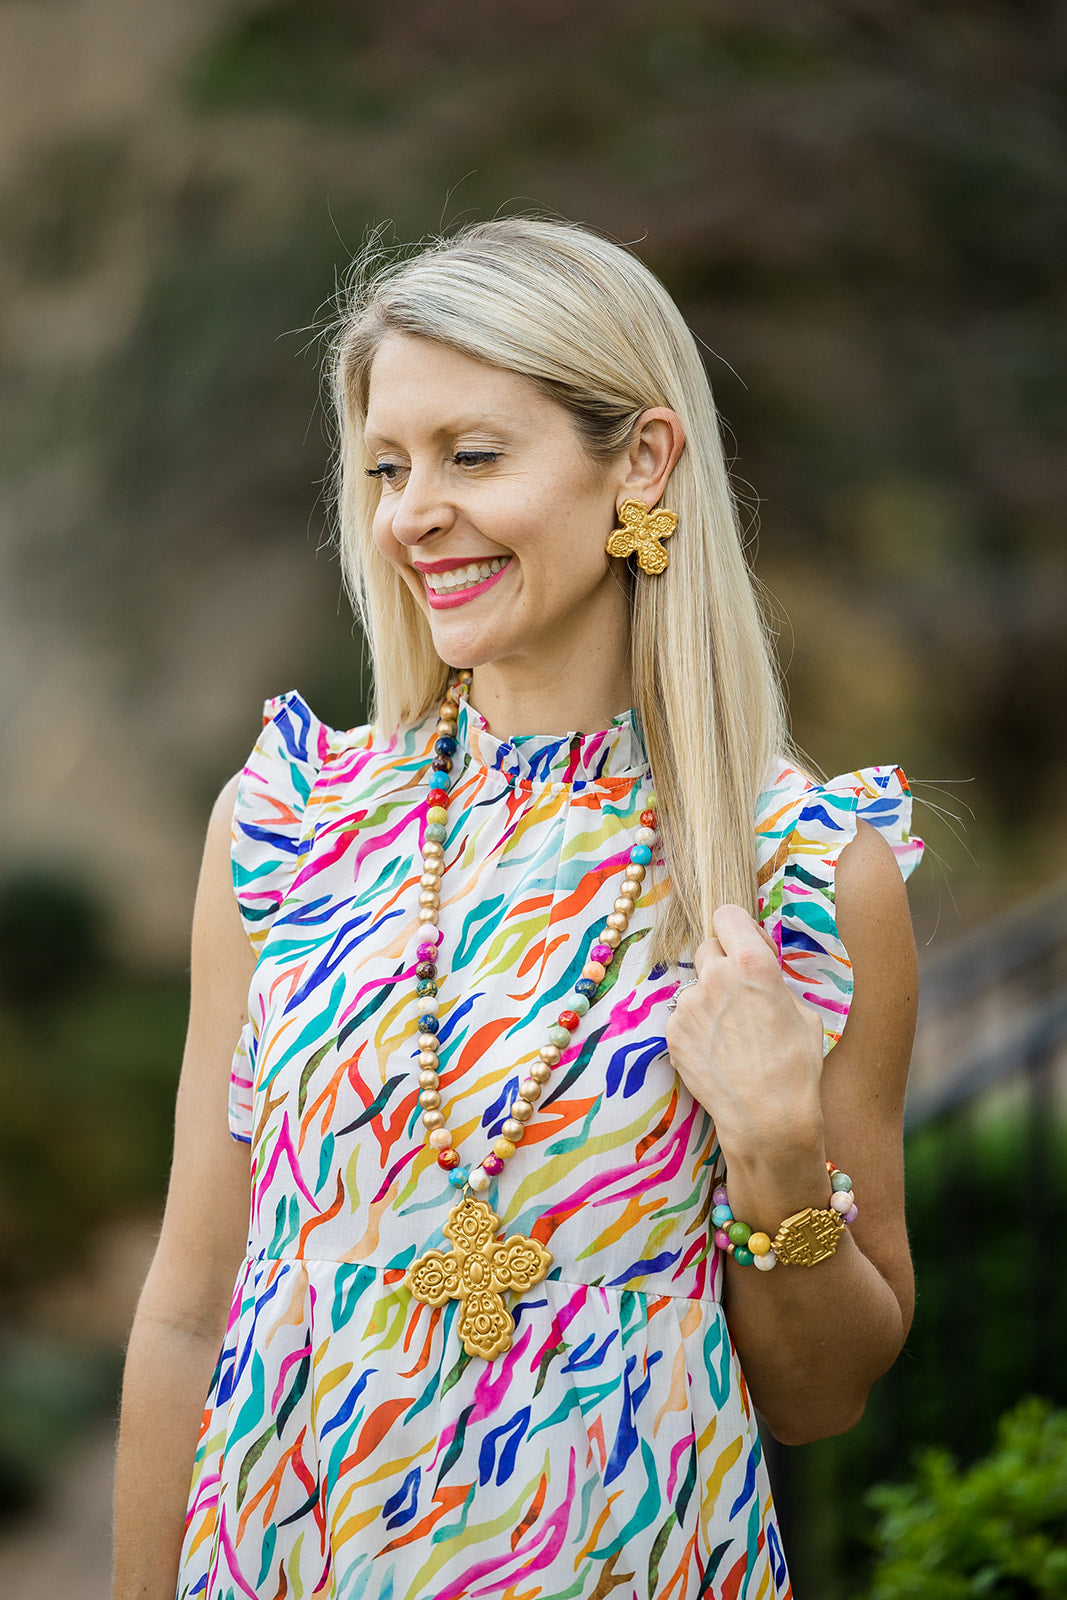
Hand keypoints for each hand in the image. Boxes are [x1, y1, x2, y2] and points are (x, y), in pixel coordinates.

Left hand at [663, 904, 825, 1170]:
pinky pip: (684, 1017)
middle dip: (723, 963)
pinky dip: (697, 1028)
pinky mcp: (673, 1031)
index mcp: (752, 963)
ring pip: (697, 986)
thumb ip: (773, 982)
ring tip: (733, 1035)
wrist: (768, 1119)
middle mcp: (715, 975)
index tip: (747, 946)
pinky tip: (718, 1052)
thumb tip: (759, 976)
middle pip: (709, 947)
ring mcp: (689, 1004)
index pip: (727, 914)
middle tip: (741, 993)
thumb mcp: (802, 1012)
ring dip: (710, 999)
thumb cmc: (796, 1067)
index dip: (738, 928)